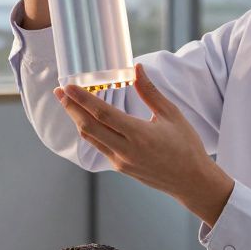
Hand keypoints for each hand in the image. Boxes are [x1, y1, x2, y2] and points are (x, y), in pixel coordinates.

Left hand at [54, 64, 234, 226]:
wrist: (191, 181)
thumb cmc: (186, 145)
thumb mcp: (172, 114)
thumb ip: (150, 92)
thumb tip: (137, 69)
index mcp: (140, 135)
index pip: (103, 114)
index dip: (83, 99)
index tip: (68, 86)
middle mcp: (126, 150)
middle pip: (89, 127)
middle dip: (71, 108)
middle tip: (59, 92)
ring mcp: (121, 161)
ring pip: (90, 138)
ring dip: (77, 120)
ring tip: (68, 103)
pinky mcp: (121, 167)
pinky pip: (99, 147)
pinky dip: (89, 131)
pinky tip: (86, 120)